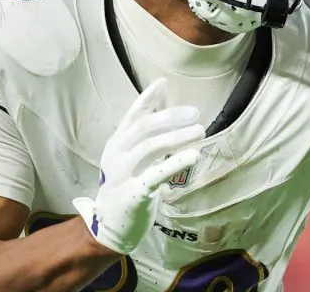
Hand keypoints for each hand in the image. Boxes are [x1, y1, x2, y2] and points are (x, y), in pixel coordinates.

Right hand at [73, 78, 202, 253]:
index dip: (148, 97)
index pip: (132, 115)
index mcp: (117, 143)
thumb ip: (147, 140)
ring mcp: (123, 173)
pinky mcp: (133, 192)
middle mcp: (117, 154)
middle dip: (171, 116)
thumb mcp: (133, 160)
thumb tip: (169, 118)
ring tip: (200, 131)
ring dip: (178, 136)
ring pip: (150, 146)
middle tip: (195, 113)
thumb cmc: (127, 188)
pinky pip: (155, 174)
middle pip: (144, 127)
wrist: (109, 226)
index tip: (163, 82)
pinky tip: (193, 156)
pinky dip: (175, 163)